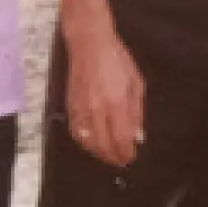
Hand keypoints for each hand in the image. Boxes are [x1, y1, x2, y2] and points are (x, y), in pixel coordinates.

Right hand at [63, 27, 146, 166]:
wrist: (89, 45)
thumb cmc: (118, 60)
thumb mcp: (136, 84)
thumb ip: (136, 113)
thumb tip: (137, 137)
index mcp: (117, 103)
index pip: (122, 138)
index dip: (126, 152)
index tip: (131, 157)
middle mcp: (97, 110)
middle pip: (104, 144)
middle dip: (113, 157)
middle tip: (121, 161)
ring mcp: (81, 109)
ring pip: (88, 142)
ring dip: (99, 153)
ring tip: (108, 156)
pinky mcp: (70, 106)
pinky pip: (76, 133)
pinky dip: (84, 144)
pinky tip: (92, 145)